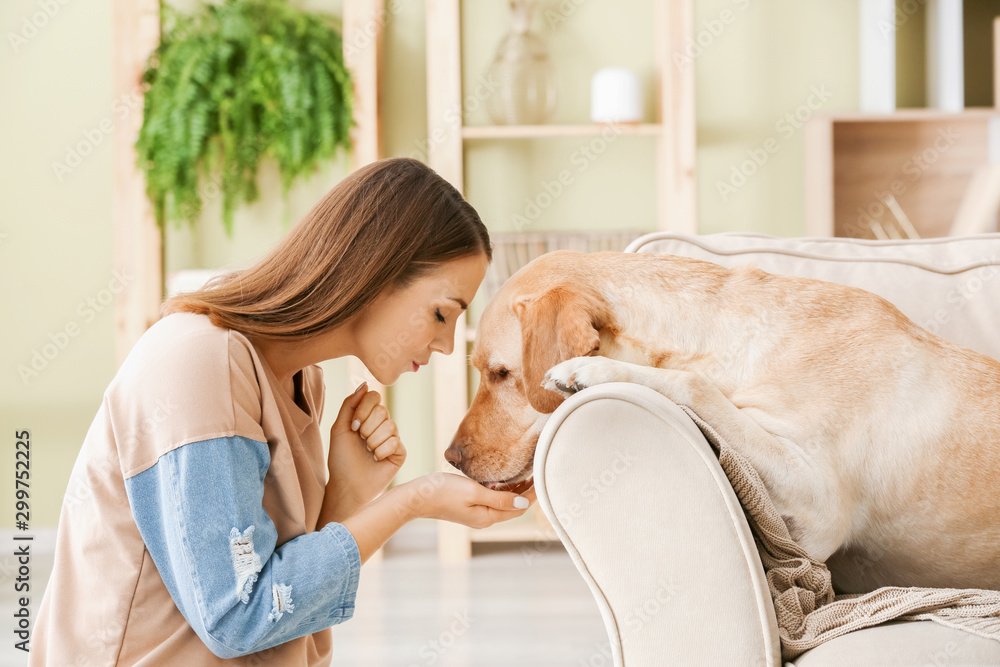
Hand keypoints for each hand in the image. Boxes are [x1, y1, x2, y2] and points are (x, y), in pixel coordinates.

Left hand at [322, 382, 405, 522]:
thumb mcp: (339, 428)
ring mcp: (393, 438)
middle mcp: (383, 424)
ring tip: (368, 452)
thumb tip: (364, 383)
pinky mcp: (400, 452)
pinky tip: (377, 459)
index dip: (364, 409)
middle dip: (366, 428)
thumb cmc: (341, 458)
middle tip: (361, 441)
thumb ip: (350, 404)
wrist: (347, 484)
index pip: (374, 396)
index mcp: (368, 416)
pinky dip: (381, 452)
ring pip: (390, 426)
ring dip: (373, 442)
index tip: (353, 426)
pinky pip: (395, 442)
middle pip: (382, 411)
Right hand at [399, 472, 534, 528]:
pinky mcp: (467, 506)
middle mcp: (483, 518)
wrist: (415, 497)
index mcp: (487, 517)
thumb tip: (524, 503)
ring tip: (525, 473)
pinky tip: (502, 479)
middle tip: (537, 472)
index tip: (542, 477)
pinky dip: (501, 490)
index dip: (533, 494)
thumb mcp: (473, 492)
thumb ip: (500, 498)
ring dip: (514, 490)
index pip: (518, 508)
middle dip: (527, 492)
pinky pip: (491, 500)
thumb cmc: (442, 491)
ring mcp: (475, 514)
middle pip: (513, 506)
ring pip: (502, 502)